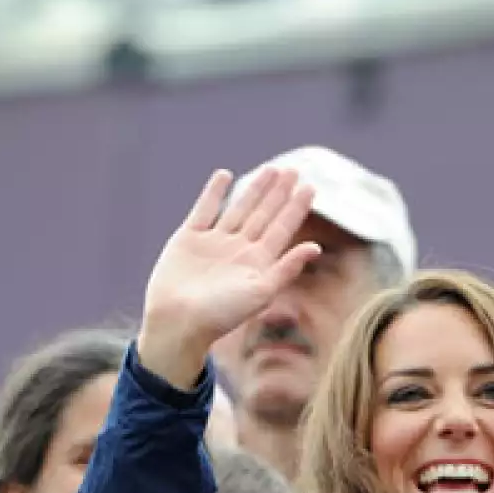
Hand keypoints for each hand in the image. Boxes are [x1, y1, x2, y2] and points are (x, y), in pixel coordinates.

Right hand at [138, 168, 316, 389]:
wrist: (177, 322)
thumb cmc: (221, 314)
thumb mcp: (261, 292)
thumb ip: (287, 268)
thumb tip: (316, 247)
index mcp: (259, 263)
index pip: (283, 228)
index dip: (296, 208)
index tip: (310, 187)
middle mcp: (239, 250)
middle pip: (264, 214)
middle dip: (279, 193)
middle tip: (293, 170)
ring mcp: (214, 242)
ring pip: (239, 208)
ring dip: (254, 189)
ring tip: (271, 170)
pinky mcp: (189, 238)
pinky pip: (204, 209)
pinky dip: (214, 193)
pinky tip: (225, 175)